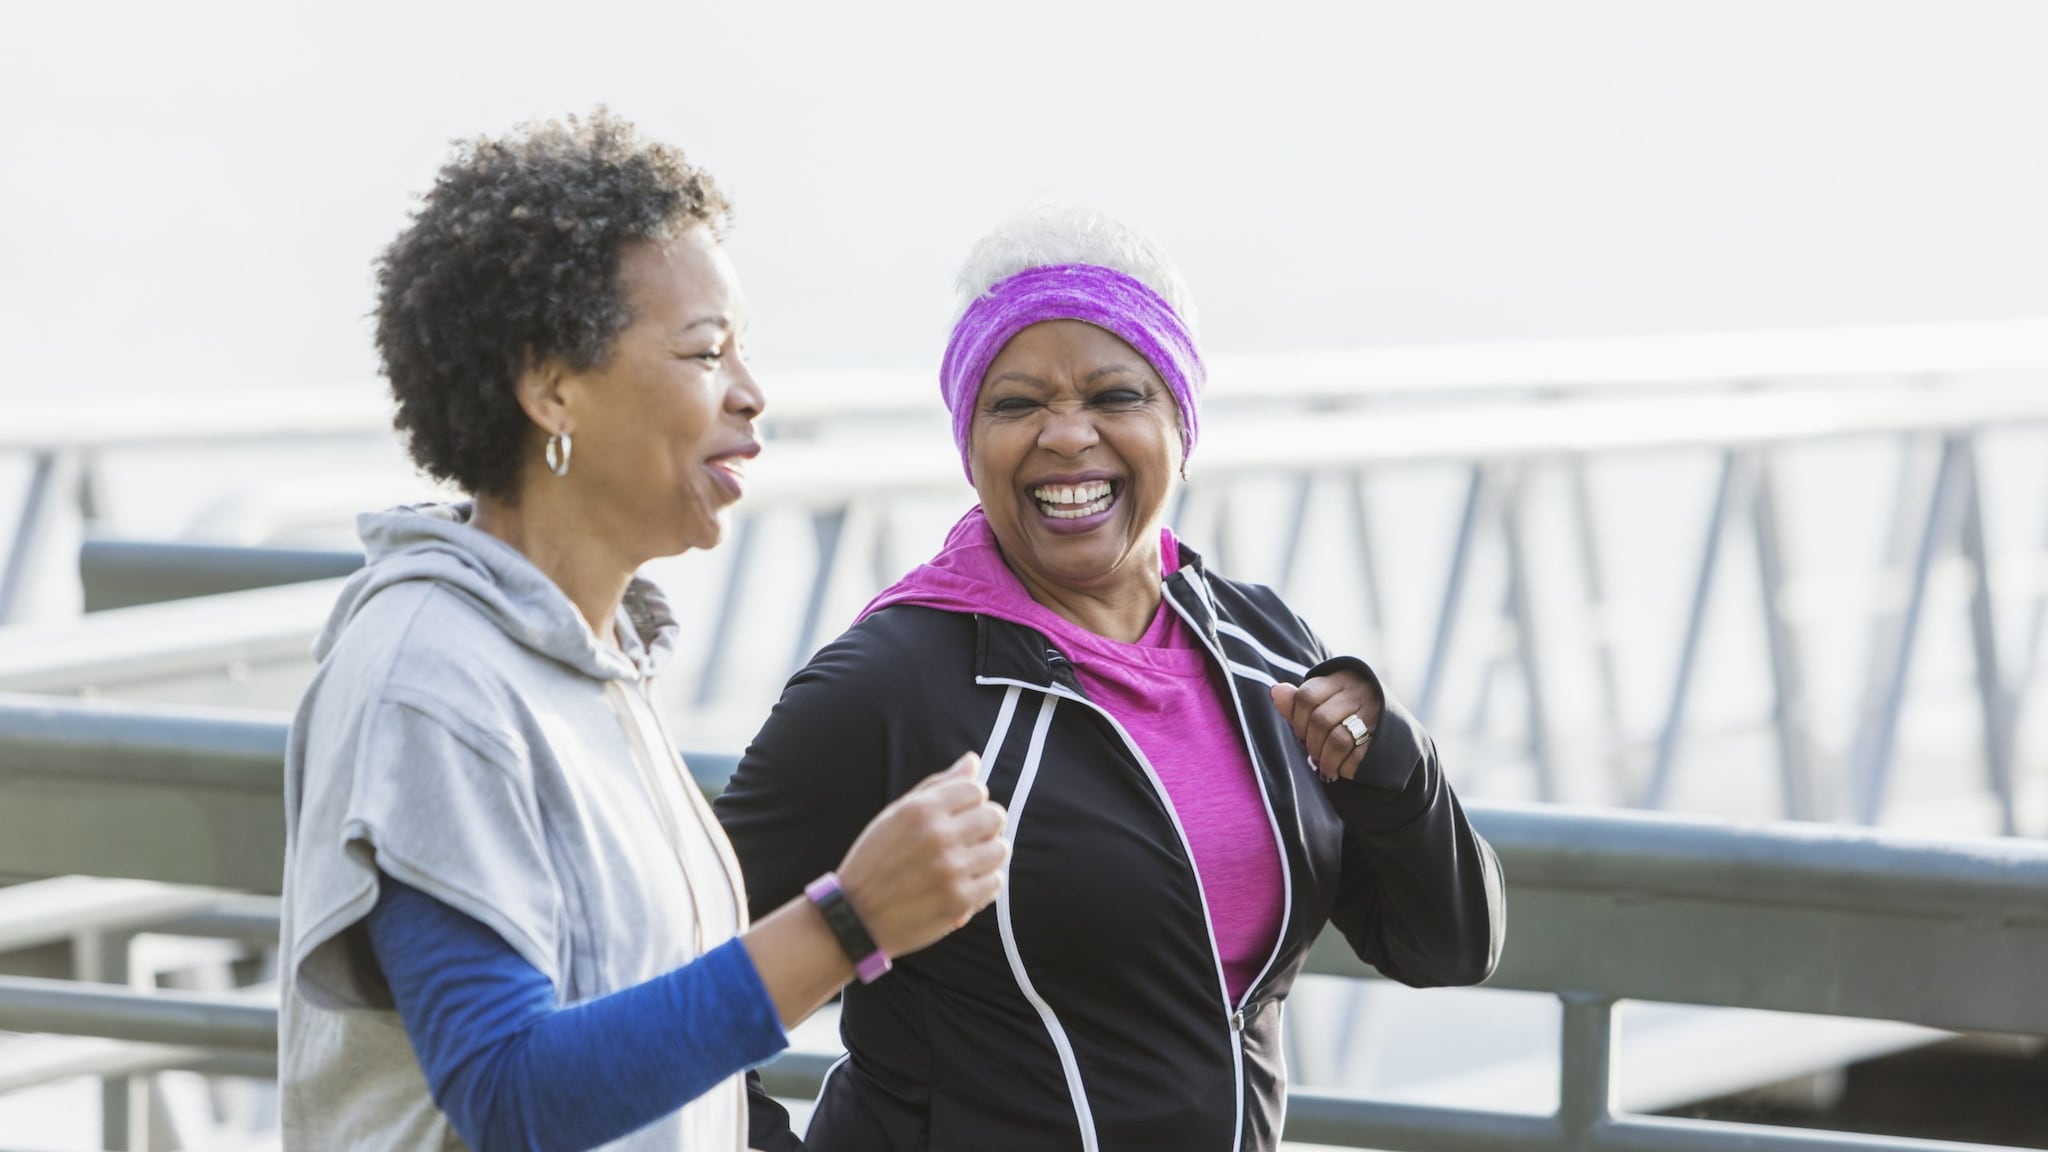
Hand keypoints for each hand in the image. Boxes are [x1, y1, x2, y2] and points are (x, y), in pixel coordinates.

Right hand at [834, 753, 1008, 958]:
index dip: (970, 803)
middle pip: (994, 817)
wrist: (855, 917)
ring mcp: (951, 869)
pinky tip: (962, 885)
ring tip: (965, 863)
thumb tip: (973, 760)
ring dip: (987, 856)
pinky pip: (995, 882)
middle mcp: (938, 835)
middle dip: (984, 827)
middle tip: (965, 841)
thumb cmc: (875, 861)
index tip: (958, 817)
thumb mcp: (896, 815)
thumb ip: (937, 786)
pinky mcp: (959, 901)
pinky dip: (983, 884)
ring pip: (1000, 849)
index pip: (975, 789)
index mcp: (920, 809)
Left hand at [1270, 672, 1383, 782]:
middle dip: (1312, 744)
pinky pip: (1357, 757)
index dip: (1297, 720)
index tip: (1301, 732)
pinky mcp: (1384, 737)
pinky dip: (1344, 769)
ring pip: (1338, 740)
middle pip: (1321, 720)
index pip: (1306, 696)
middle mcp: (1359, 692)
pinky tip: (1340, 770)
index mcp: (1340, 678)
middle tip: (1312, 754)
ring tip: (1324, 768)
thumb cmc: (1344, 713)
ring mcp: (1374, 714)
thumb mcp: (1322, 702)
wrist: (1392, 728)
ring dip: (1326, 760)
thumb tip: (1275, 692)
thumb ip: (1297, 701)